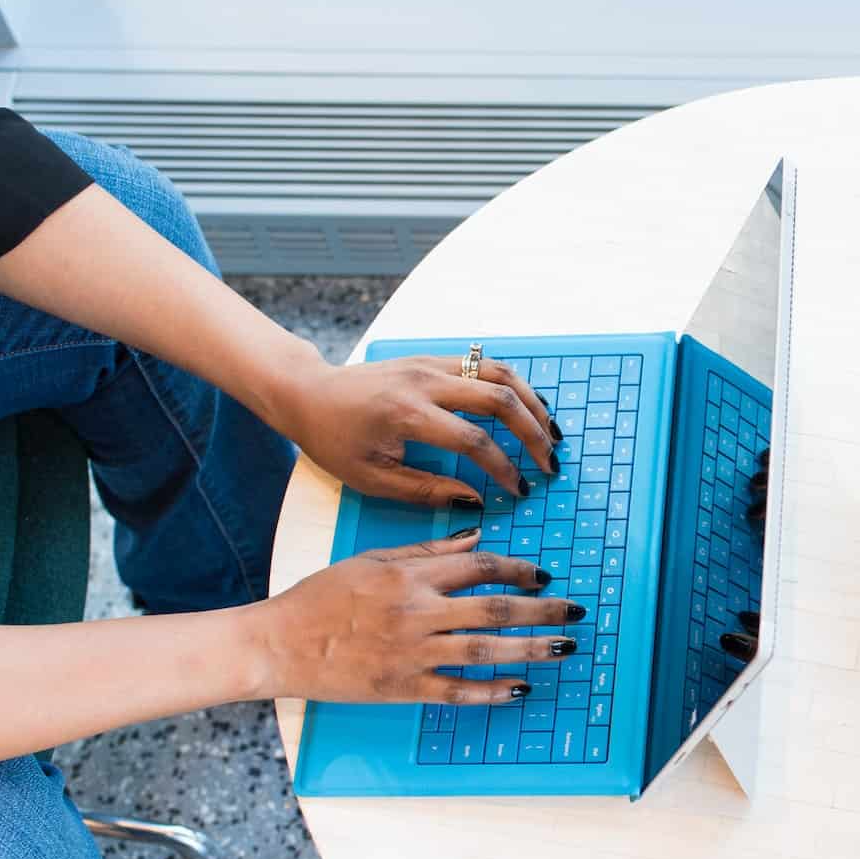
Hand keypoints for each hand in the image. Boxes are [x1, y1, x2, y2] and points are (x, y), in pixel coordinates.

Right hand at [244, 532, 585, 704]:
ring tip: (564, 647)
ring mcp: (412, 653)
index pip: (479, 566)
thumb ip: (427, 551)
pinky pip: (457, 692)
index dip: (518, 569)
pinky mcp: (402, 688)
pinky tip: (521, 689)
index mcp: (410, 576)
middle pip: (494, 608)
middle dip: (542, 608)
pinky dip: (492, 692)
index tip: (545, 574)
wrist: (279, 643)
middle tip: (575, 611)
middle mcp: (417, 612)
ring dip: (531, 648)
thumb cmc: (322, 597)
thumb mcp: (373, 559)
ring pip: (486, 650)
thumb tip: (478, 537)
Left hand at [272, 349, 558, 503]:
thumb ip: (426, 490)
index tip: (519, 489)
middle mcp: (425, 382)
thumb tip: (476, 499)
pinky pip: (486, 365)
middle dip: (532, 433)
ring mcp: (432, 364)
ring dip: (533, 403)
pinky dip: (515, 386)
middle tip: (550, 462)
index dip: (504, 468)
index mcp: (407, 414)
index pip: (473, 440)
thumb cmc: (333, 440)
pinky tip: (529, 407)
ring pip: (500, 373)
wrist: (308, 393)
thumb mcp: (371, 477)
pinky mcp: (434, 359)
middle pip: (499, 399)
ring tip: (551, 432)